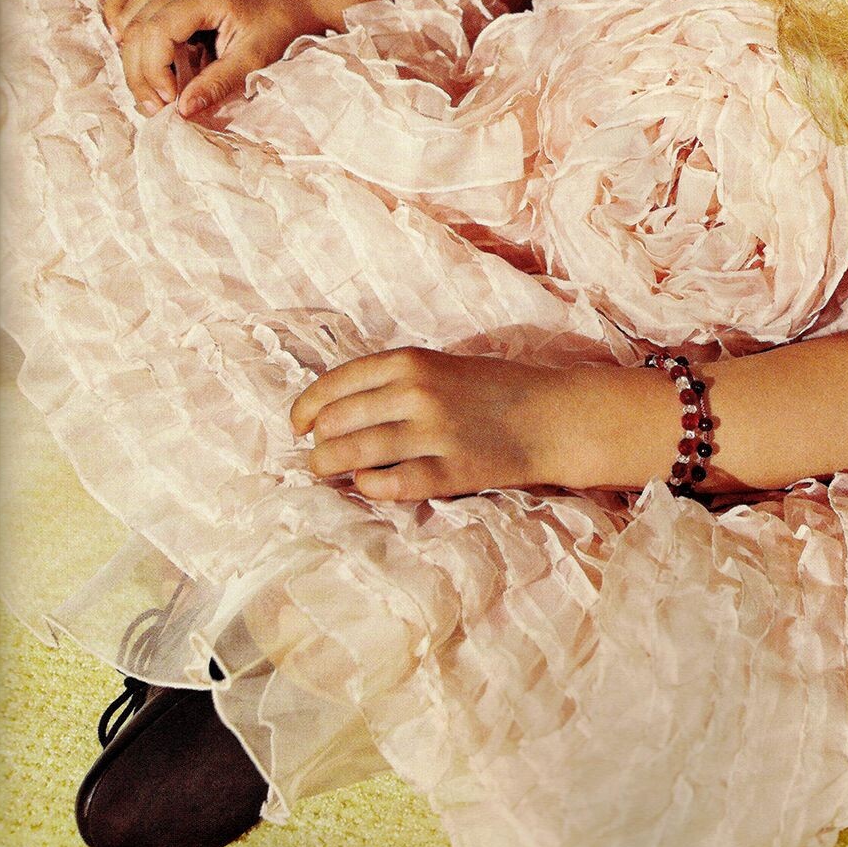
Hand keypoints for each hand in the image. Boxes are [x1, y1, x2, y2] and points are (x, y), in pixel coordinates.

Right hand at [103, 0, 380, 117]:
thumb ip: (217, 84)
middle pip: (137, 29)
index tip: (168, 102)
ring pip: (129, 17)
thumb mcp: (253, 59)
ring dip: (130, 56)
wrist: (291, 2)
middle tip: (156, 107)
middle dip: (140, 74)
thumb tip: (182, 111)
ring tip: (150, 88)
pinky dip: (119, 16)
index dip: (153, 72)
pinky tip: (121, 40)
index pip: (155, 34)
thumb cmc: (277, 28)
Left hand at [290, 347, 573, 500]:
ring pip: (354, 453)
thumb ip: (393, 383)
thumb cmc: (492, 389)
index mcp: (411, 361)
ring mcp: (433, 433)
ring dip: (328, 466)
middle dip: (317, 441)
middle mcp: (417, 392)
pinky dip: (369, 485)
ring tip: (326, 471)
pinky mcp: (450, 471)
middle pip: (337, 420)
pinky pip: (391, 483)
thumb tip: (335, 412)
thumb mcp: (440, 367)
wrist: (549, 416)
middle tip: (317, 452)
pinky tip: (368, 482)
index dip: (306, 407)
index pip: (336, 383)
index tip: (298, 424)